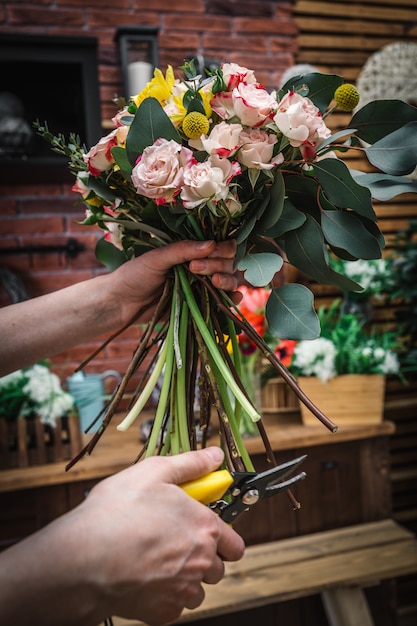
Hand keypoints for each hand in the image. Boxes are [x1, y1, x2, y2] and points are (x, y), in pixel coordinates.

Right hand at [0, 447, 244, 625]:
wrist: (83, 558)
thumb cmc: (116, 513)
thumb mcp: (154, 471)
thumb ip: (190, 464)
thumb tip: (214, 456)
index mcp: (204, 527)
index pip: (234, 544)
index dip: (223, 537)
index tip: (207, 531)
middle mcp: (201, 561)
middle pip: (217, 568)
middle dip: (203, 557)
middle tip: (176, 542)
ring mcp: (182, 590)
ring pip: (197, 590)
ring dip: (185, 579)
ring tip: (157, 560)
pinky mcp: (163, 612)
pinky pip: (174, 607)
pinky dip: (165, 596)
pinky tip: (145, 578)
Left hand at [112, 239, 240, 324]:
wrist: (121, 304)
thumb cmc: (134, 275)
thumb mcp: (156, 258)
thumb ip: (182, 250)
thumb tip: (211, 244)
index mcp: (191, 252)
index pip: (220, 246)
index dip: (222, 248)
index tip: (209, 252)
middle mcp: (201, 268)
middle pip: (228, 264)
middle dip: (218, 265)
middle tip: (195, 269)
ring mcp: (202, 288)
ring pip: (229, 283)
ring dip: (227, 281)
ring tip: (213, 282)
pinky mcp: (200, 307)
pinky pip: (223, 304)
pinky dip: (232, 301)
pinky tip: (232, 299)